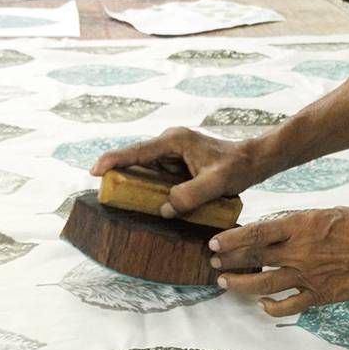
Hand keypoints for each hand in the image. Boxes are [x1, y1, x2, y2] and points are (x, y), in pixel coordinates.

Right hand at [90, 127, 261, 216]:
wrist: (254, 161)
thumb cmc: (237, 168)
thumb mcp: (216, 183)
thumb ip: (190, 196)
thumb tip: (165, 209)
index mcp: (174, 140)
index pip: (137, 152)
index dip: (114, 161)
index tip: (94, 171)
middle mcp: (170, 143)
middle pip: (138, 161)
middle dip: (120, 175)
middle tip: (104, 194)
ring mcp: (174, 154)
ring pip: (148, 171)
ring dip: (136, 186)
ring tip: (121, 202)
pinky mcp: (179, 165)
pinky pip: (159, 178)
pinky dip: (151, 190)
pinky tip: (146, 204)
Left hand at [208, 207, 348, 316]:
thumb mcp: (329, 213)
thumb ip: (300, 223)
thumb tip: (276, 229)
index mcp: (302, 226)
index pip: (255, 233)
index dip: (231, 239)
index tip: (214, 242)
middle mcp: (300, 252)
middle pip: (253, 258)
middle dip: (229, 261)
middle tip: (213, 261)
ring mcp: (308, 277)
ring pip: (263, 285)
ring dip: (240, 285)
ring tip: (225, 283)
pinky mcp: (320, 296)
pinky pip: (289, 306)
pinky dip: (272, 308)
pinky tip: (262, 306)